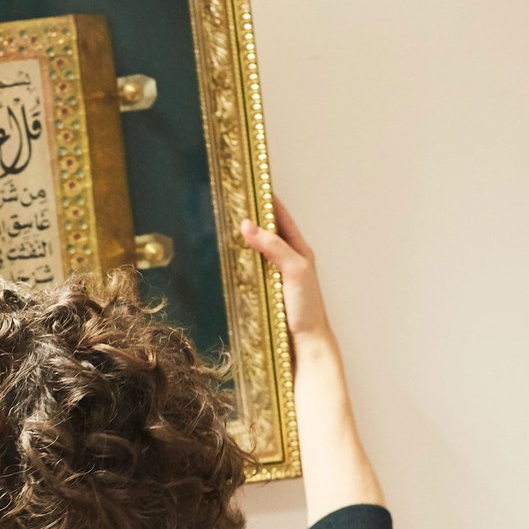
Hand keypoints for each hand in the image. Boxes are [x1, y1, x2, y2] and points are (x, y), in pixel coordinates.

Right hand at [239, 196, 329, 345]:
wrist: (306, 345)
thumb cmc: (306, 308)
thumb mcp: (293, 270)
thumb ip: (273, 247)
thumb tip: (248, 225)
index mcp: (299, 251)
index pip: (281, 217)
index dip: (267, 199)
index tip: (250, 183)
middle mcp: (288, 261)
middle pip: (267, 232)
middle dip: (250, 216)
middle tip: (228, 202)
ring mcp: (276, 278)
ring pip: (257, 251)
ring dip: (242, 240)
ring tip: (221, 226)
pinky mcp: (266, 294)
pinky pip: (250, 271)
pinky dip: (239, 262)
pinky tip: (226, 261)